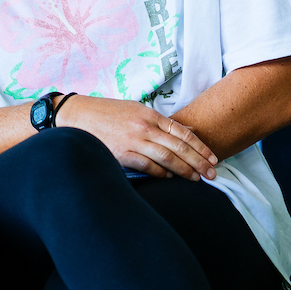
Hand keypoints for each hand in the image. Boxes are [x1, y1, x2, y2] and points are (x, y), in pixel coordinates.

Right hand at [58, 96, 217, 180]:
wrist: (78, 116)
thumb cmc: (107, 113)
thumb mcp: (136, 110)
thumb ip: (161, 121)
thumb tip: (187, 131)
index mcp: (149, 114)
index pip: (182, 132)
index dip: (201, 146)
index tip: (213, 158)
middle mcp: (144, 127)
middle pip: (179, 146)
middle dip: (199, 161)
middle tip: (213, 174)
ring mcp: (133, 140)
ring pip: (167, 157)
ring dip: (185, 170)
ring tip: (197, 179)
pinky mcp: (122, 154)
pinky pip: (148, 166)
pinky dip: (161, 174)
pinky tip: (171, 179)